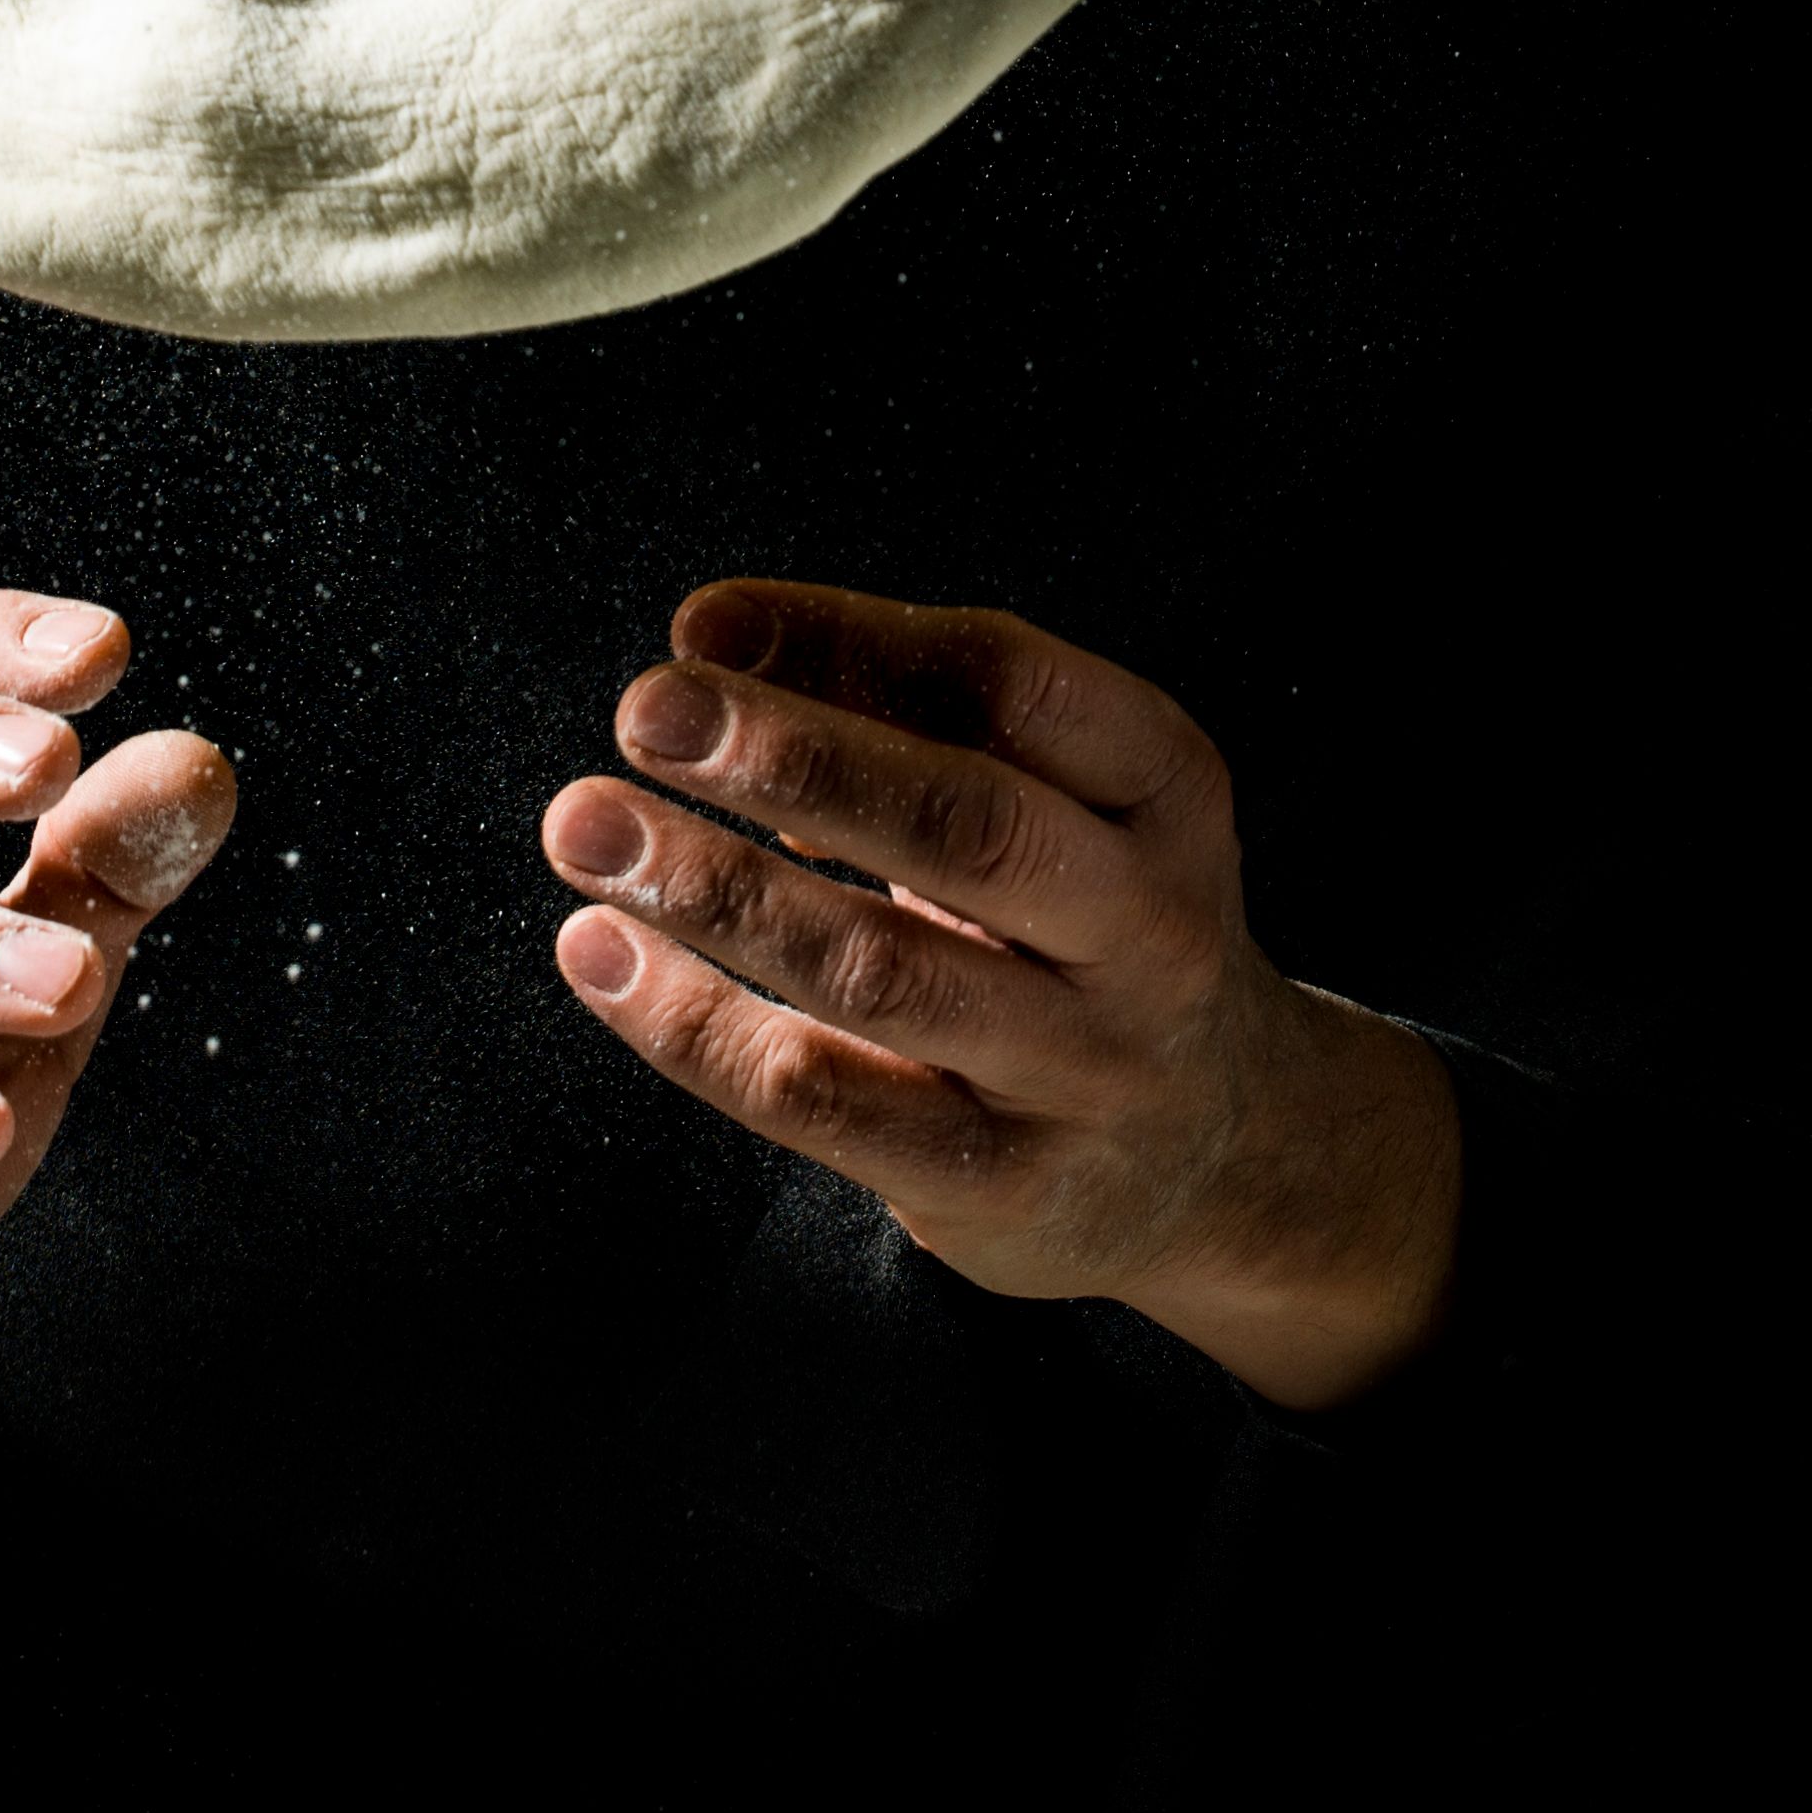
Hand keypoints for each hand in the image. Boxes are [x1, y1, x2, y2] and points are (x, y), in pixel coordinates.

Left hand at [539, 580, 1457, 1407]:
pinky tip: (598, 956)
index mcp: (1166, 797)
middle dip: (792, 756)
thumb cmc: (1078, 927)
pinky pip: (826, 1098)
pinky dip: (695, 1024)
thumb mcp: (1045, 799)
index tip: (702, 625)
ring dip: (716, 889)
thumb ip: (895, 704)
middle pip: (965, 825)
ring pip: (883, 972)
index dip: (853, 638)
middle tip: (645, 711)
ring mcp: (1086, 1071)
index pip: (1018, 685)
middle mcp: (1151, 932)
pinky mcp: (1005, 1187)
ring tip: (585, 827)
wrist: (1227, 1157)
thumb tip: (711, 635)